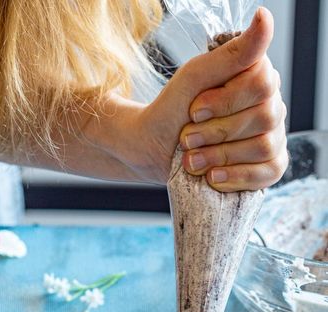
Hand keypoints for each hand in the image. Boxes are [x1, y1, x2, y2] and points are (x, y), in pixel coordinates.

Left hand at [135, 7, 287, 190]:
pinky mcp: (268, 166)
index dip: (225, 100)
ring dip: (220, 155)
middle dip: (217, 131)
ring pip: (264, 146)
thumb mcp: (196, 77)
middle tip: (186, 138)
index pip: (262, 82)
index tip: (194, 109)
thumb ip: (232, 53)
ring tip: (192, 160)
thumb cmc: (174, 111)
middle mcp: (270, 105)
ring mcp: (272, 137)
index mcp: (256, 77)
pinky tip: (213, 177)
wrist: (155, 150)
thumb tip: (265, 18)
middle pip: (263, 116)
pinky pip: (269, 172)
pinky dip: (237, 177)